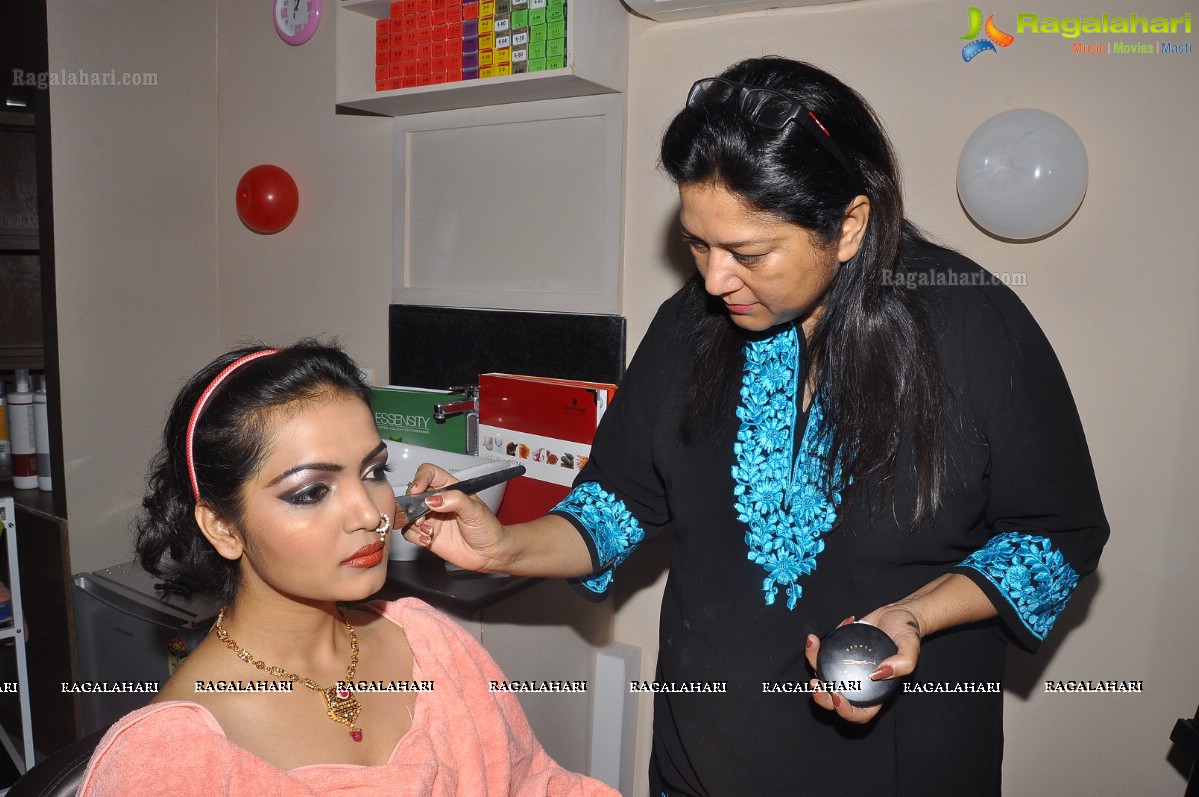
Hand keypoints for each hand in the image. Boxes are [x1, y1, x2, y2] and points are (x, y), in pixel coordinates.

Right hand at [400, 463, 511, 572]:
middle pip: (414, 494)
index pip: (429, 473)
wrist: (490, 553)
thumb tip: (433, 499)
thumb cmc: (488, 528)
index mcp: (450, 488)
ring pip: (409, 514)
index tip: (418, 490)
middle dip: (413, 505)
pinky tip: (427, 540)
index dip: (420, 478)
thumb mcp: (475, 510)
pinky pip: (409, 532)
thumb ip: (455, 500)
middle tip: (422, 516)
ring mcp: (432, 518)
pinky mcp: (427, 534)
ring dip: (413, 523)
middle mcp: (438, 501)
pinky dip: (414, 536)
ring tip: (429, 531)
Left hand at [804, 603, 925, 724]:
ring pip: (824, 674)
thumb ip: (902, 664)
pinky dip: (822, 642)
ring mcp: (846, 667)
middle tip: (815, 683)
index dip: (846, 711)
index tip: (838, 697)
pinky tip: (832, 628)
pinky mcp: (839, 652)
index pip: (860, 712)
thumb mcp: (911, 648)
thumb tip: (878, 674)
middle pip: (835, 699)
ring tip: (812, 644)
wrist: (897, 614)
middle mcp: (859, 682)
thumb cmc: (907, 634)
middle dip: (821, 696)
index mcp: (877, 691)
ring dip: (813, 662)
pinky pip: (825, 653)